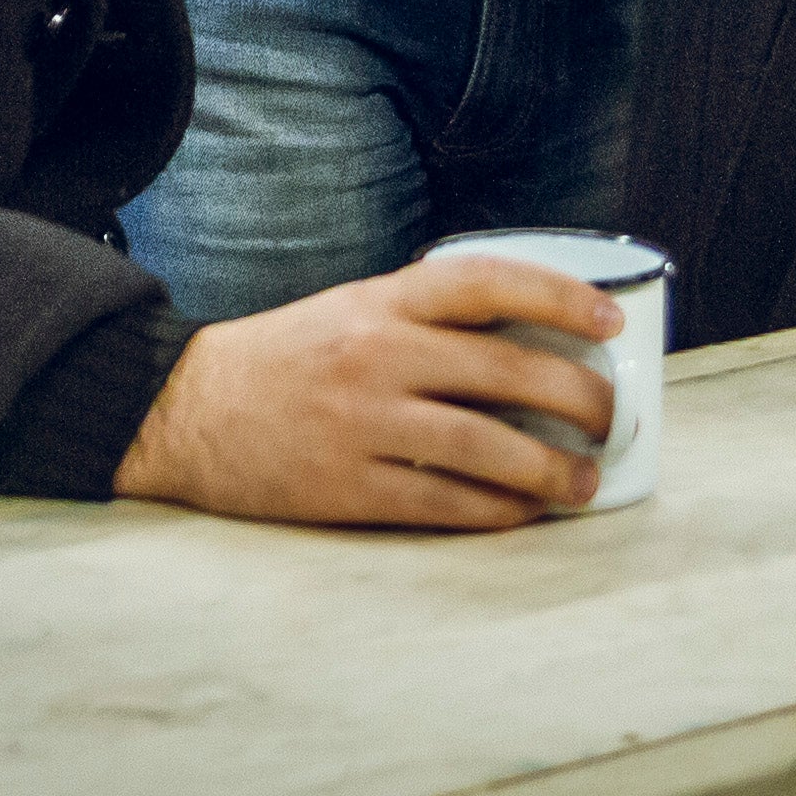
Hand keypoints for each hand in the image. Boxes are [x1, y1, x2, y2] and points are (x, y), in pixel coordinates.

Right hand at [113, 257, 622, 529]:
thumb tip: (527, 340)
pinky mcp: (349, 487)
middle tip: (610, 416)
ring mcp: (365, 423)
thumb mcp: (352, 308)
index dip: (561, 296)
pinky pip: (444, 503)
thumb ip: (426, 317)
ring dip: (551, 470)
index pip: (490, 283)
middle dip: (577, 397)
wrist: (185, 409)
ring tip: (582, 480)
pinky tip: (522, 512)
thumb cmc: (284, 358)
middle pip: (507, 371)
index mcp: (382, 300)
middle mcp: (379, 354)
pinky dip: (496, 511)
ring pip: (487, 447)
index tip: (610, 319)